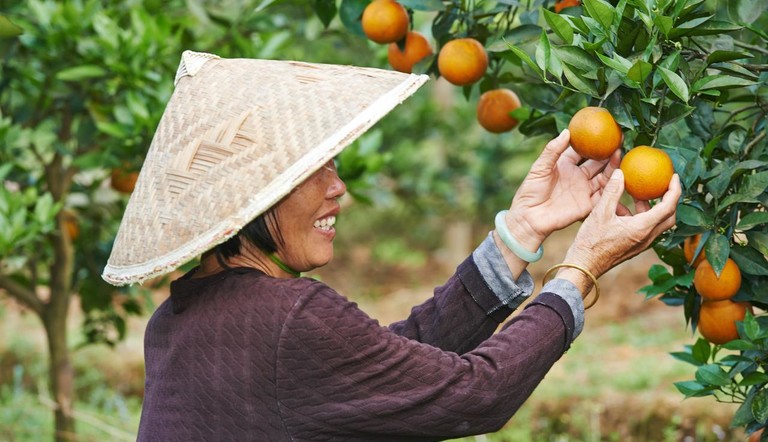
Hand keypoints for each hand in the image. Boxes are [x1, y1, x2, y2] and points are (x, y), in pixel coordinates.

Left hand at [504, 129, 620, 251]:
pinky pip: (604, 196)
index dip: (593, 142)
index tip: (605, 132)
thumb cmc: (530, 191)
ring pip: (604, 177)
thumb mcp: (539, 167)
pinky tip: (622, 178)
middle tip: (620, 141)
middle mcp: (577, 176)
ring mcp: (584, 190)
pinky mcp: (588, 205)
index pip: (582, 151)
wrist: (530, 218)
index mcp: (565, 165)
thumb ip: (553, 150)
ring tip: (621, 155)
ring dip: (613, 168)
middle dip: (608, 153)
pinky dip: (614, 188)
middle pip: (597, 163)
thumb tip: (567, 131)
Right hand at [559, 168, 679, 290]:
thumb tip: (620, 172)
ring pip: (657, 223)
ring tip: (639, 194)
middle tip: (663, 186)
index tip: (673, 176)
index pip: (668, 206)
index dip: (674, 189)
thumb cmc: (591, 242)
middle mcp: (647, 237)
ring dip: (653, 208)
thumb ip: (612, 191)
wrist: (584, 266)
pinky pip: (645, 229)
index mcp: (642, 228)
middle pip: (669, 216)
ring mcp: (641, 244)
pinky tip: (623, 209)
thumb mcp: (600, 213)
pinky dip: (641, 216)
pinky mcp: (634, 246)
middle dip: (669, 199)